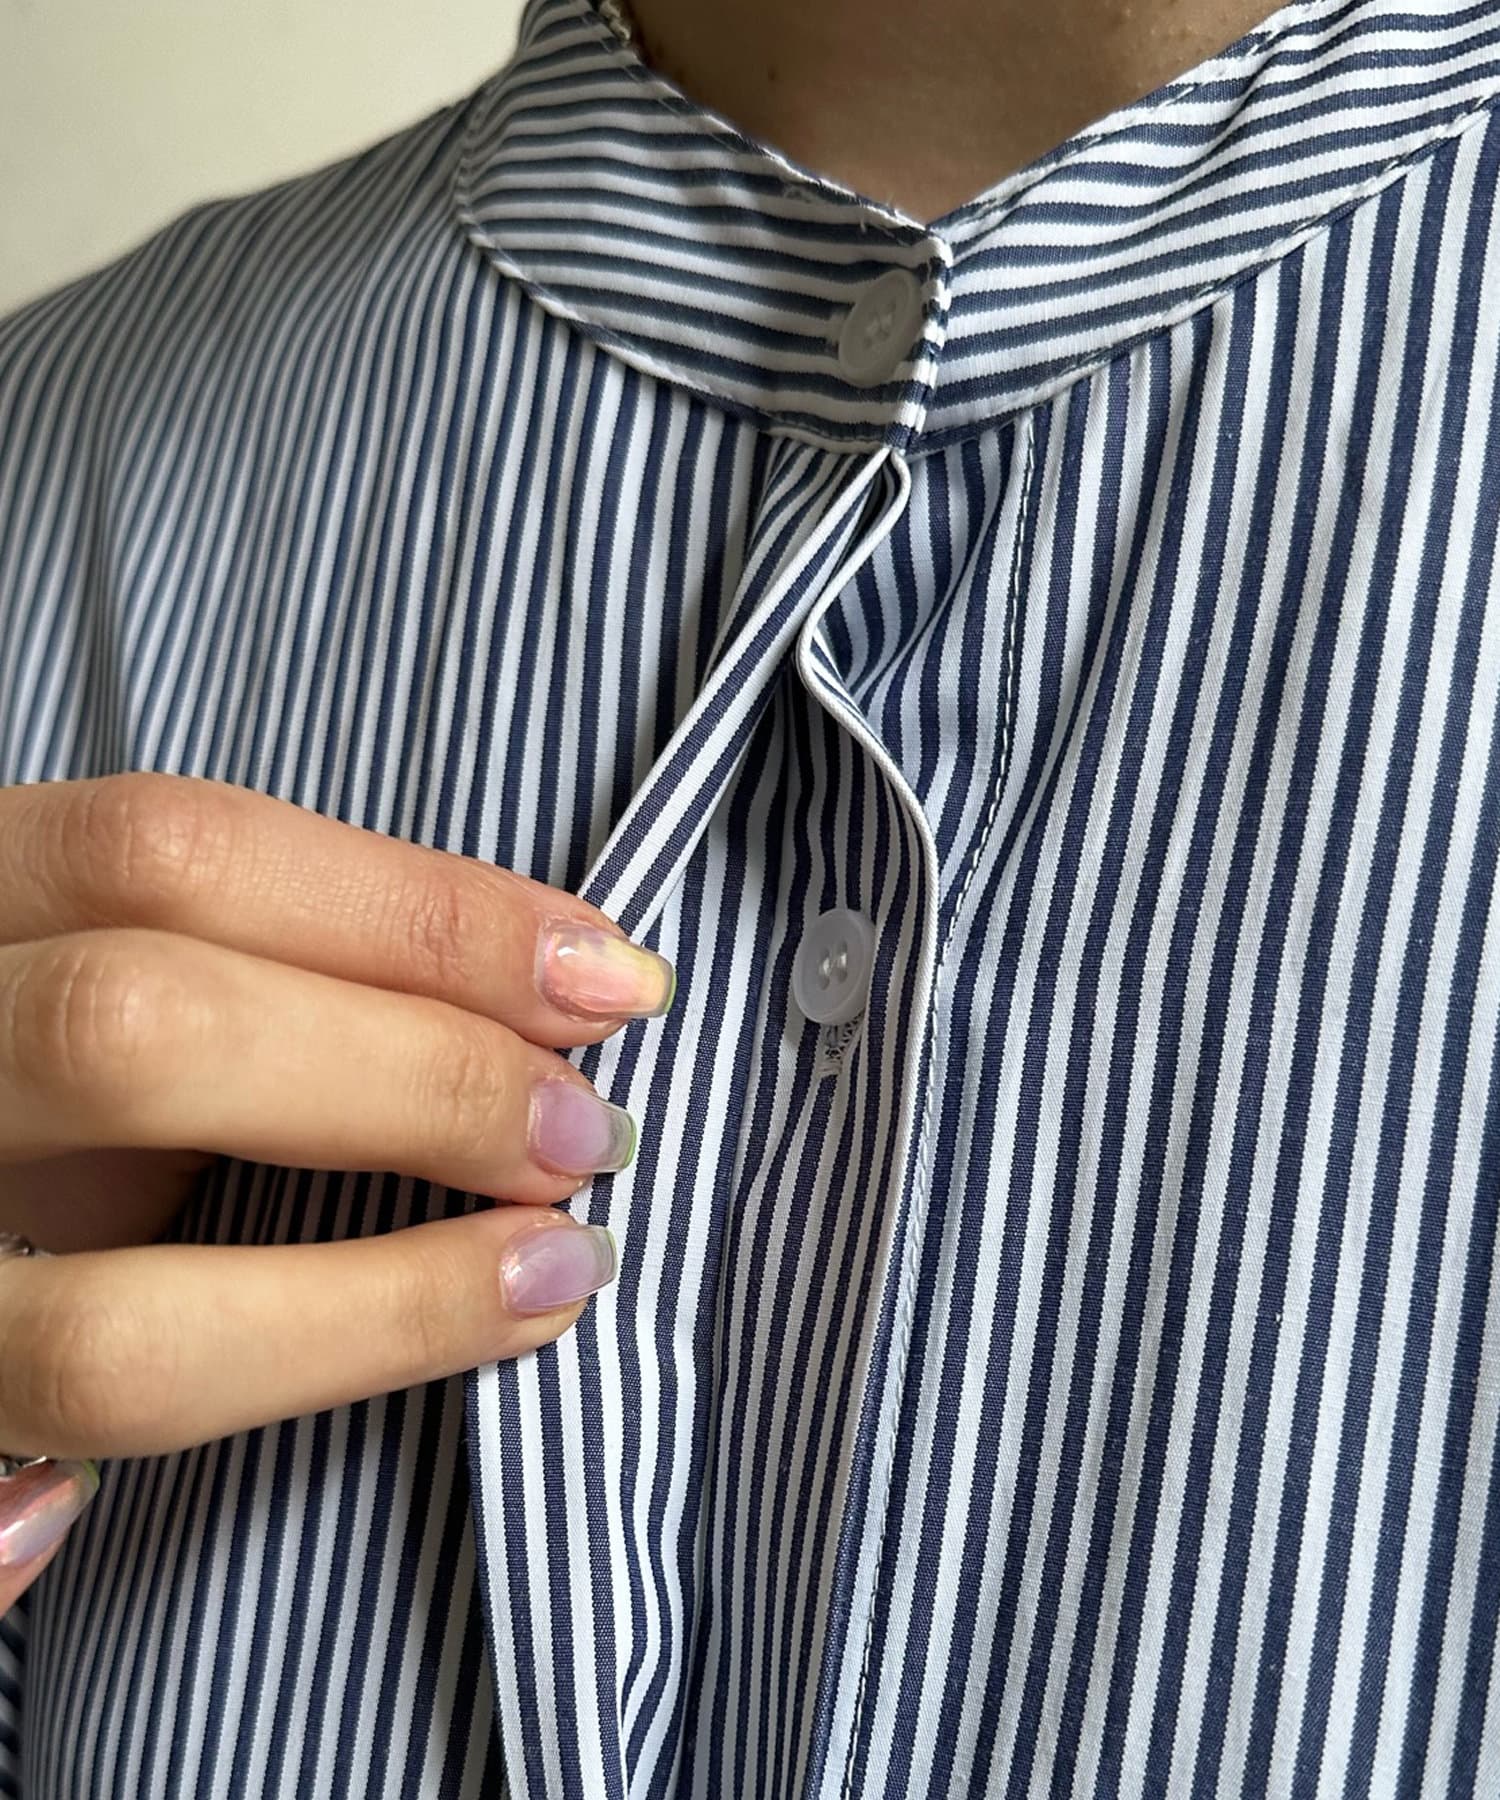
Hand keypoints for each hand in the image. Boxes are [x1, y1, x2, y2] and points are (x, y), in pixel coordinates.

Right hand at [0, 774, 674, 1611]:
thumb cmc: (24, 1068)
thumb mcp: (97, 964)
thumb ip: (264, 972)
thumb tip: (543, 1002)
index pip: (177, 858)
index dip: (422, 914)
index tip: (604, 978)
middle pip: (139, 1034)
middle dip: (417, 1080)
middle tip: (584, 1130)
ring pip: (97, 1330)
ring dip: (377, 1314)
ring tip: (548, 1278)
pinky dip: (27, 1534)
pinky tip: (113, 1508)